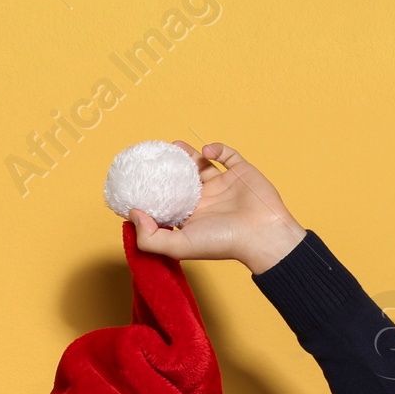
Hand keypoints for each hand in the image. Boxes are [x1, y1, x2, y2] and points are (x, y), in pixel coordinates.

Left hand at [128, 141, 305, 274]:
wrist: (262, 234)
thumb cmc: (222, 243)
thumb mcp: (179, 246)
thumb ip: (150, 237)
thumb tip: (132, 214)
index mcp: (193, 218)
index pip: (169, 202)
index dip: (155, 192)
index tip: (140, 181)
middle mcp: (207, 201)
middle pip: (183, 180)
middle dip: (169, 169)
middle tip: (157, 157)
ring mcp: (224, 185)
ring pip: (202, 165)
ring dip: (189, 155)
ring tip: (175, 147)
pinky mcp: (241, 172)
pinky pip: (227, 155)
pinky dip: (217, 149)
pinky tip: (207, 152)